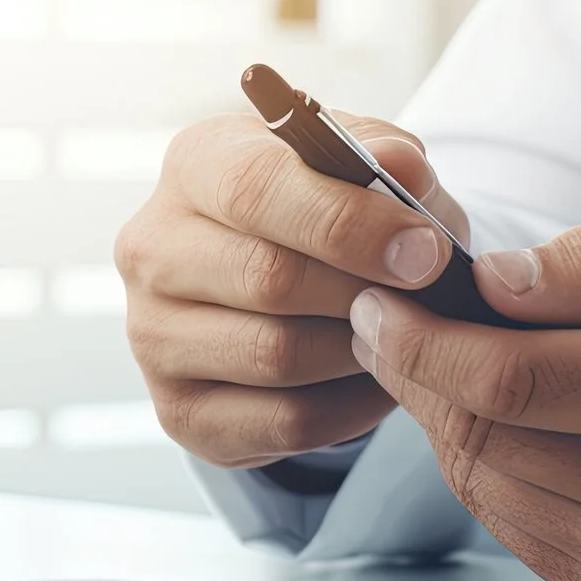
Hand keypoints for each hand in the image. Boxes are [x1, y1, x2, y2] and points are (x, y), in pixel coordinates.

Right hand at [115, 111, 467, 468]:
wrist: (300, 288)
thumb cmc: (339, 213)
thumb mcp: (370, 169)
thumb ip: (392, 159)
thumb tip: (402, 168)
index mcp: (196, 166)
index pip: (255, 189)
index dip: (348, 222)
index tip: (425, 248)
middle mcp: (153, 249)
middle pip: (268, 279)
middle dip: (365, 290)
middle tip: (427, 296)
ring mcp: (153, 336)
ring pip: (278, 356)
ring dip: (360, 350)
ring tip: (402, 331)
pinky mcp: (180, 411)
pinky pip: (286, 421)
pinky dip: (351, 407)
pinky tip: (378, 377)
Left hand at [350, 225, 580, 580]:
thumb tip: (500, 278)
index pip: (518, 377)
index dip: (428, 340)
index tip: (383, 303)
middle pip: (487, 435)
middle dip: (419, 372)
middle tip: (390, 325)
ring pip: (487, 486)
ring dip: (445, 421)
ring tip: (446, 367)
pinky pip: (515, 531)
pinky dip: (489, 474)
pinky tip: (504, 429)